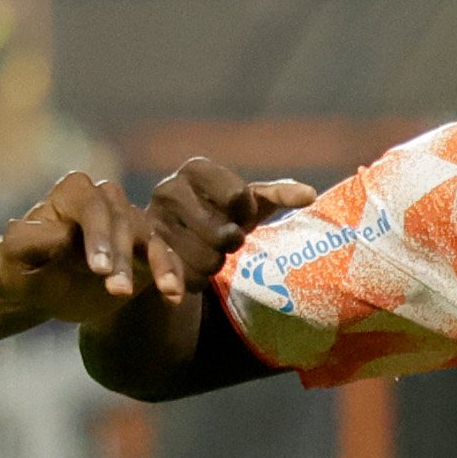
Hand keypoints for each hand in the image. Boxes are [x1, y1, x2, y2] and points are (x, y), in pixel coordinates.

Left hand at [8, 168, 245, 329]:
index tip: (99, 269)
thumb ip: (29, 239)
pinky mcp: (146, 252)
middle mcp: (107, 202)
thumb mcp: (16, 255)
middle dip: (123, 257)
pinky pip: (167, 258)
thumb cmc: (24, 266)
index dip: (99, 236)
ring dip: (158, 266)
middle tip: (117, 291)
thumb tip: (62, 233)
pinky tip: (173, 297)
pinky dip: (173, 274)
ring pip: (150, 239)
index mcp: (74, 193)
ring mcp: (130, 226)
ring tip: (166, 290)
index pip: (93, 208)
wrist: (41, 287)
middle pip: (124, 223)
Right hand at [148, 158, 316, 279]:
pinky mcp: (145, 253)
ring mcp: (154, 221)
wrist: (169, 241)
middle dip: (231, 242)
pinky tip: (178, 289)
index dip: (246, 213)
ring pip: (206, 259)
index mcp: (197, 169)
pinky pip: (175, 273)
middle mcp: (169, 189)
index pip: (240, 197)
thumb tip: (311, 194)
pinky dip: (179, 280)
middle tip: (223, 239)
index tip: (239, 215)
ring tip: (205, 253)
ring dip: (215, 265)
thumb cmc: (217, 214)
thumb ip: (277, 194)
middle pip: (224, 234)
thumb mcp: (247, 202)